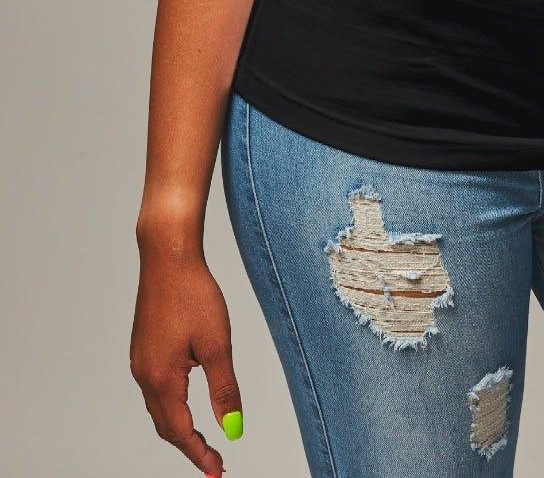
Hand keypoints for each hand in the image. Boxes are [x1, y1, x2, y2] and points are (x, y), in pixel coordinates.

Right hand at [130, 242, 242, 473]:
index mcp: (161, 378)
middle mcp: (144, 374)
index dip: (199, 455)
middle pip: (165, 425)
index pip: (180, 432)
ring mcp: (140, 360)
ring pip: (158, 407)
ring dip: (178, 426)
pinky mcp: (143, 346)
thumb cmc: (193, 293)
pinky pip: (154, 388)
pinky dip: (171, 405)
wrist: (167, 256)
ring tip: (202, 439)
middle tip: (213, 462)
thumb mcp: (217, 344)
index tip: (217, 472)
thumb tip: (233, 428)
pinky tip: (186, 399)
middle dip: (189, 446)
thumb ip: (224, 389)